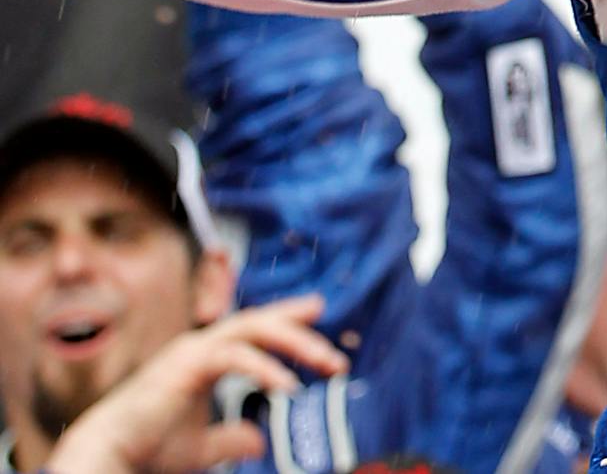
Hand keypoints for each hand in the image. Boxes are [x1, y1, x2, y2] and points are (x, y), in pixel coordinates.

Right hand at [45, 296, 347, 473]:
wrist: (108, 457)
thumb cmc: (146, 450)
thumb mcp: (200, 447)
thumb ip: (229, 438)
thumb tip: (258, 440)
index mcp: (204, 357)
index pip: (253, 329)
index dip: (287, 318)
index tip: (318, 310)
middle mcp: (199, 346)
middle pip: (261, 323)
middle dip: (303, 334)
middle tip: (337, 359)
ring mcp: (192, 350)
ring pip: (254, 329)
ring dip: (297, 343)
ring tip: (329, 365)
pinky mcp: (186, 364)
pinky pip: (234, 356)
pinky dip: (265, 368)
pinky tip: (289, 388)